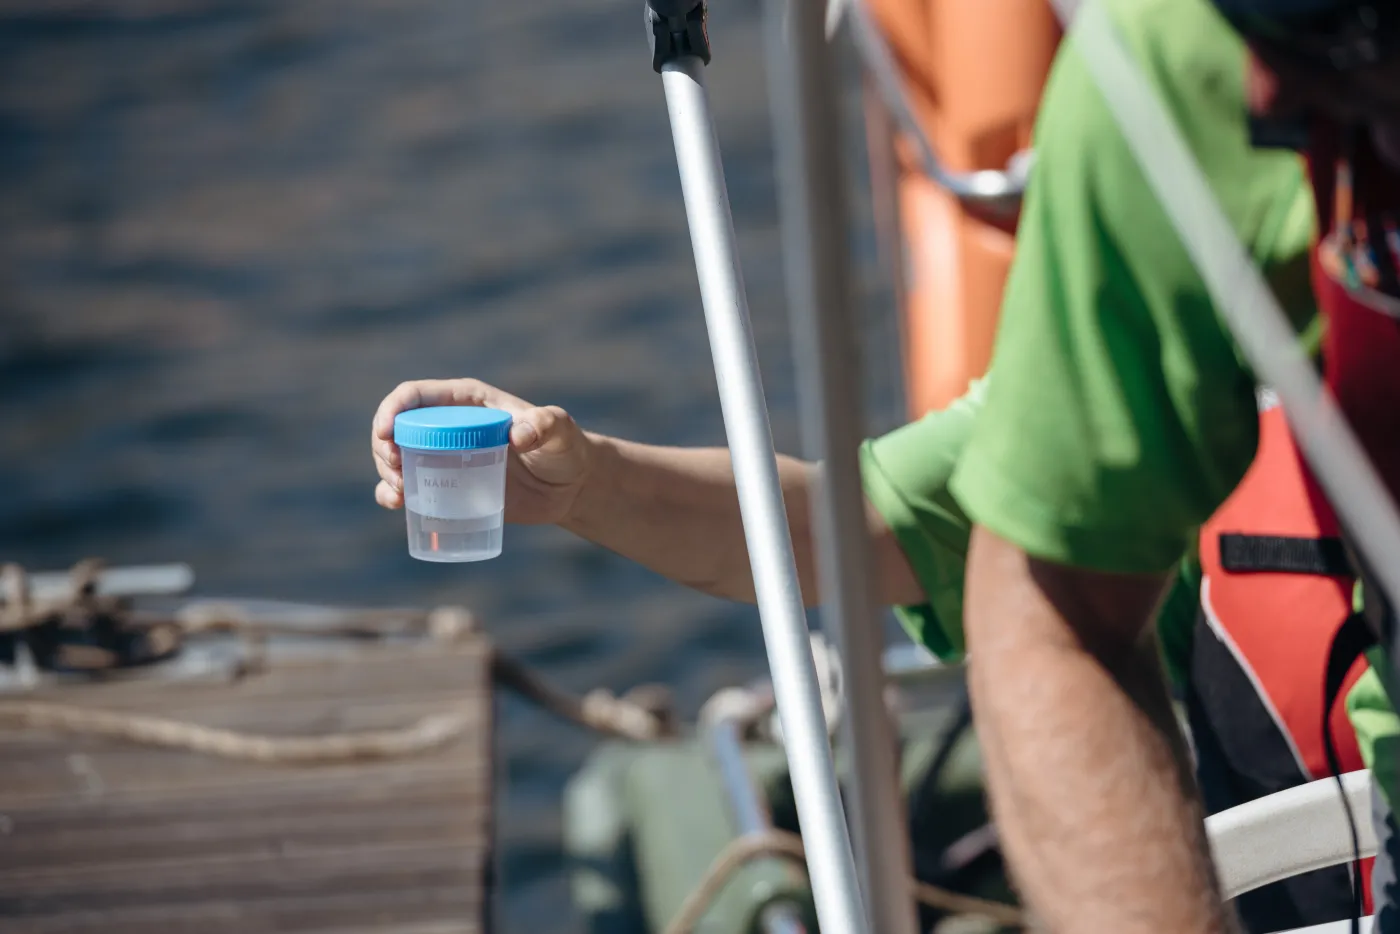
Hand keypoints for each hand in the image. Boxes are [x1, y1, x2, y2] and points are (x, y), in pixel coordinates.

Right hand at [372, 379, 591, 525]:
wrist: (569, 487)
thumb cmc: (565, 449)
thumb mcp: (560, 431)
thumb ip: (546, 424)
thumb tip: (518, 435)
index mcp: (466, 401)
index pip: (416, 396)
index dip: (392, 409)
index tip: (385, 434)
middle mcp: (449, 426)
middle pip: (398, 428)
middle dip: (385, 447)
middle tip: (397, 470)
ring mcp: (444, 457)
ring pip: (398, 458)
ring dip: (386, 472)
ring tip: (399, 492)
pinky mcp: (448, 487)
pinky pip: (410, 489)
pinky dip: (393, 495)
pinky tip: (396, 504)